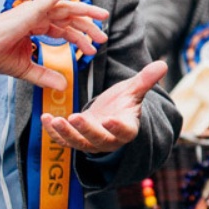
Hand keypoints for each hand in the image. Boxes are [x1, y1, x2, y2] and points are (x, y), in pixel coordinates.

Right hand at [0, 0, 107, 89]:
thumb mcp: (25, 69)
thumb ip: (45, 76)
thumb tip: (64, 85)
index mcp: (34, 26)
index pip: (63, 29)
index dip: (79, 38)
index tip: (92, 49)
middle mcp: (36, 16)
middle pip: (69, 18)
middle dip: (88, 26)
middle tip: (103, 36)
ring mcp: (33, 11)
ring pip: (66, 7)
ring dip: (86, 10)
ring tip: (103, 16)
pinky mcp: (30, 10)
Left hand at [40, 60, 167, 155]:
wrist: (109, 117)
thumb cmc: (122, 103)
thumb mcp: (133, 90)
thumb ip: (145, 80)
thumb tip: (163, 64)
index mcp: (127, 128)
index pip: (124, 131)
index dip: (118, 127)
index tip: (111, 119)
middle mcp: (110, 140)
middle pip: (98, 139)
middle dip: (86, 130)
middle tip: (75, 117)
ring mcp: (91, 143)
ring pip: (79, 143)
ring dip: (66, 133)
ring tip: (55, 119)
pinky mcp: (76, 141)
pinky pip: (64, 141)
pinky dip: (53, 132)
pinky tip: (45, 118)